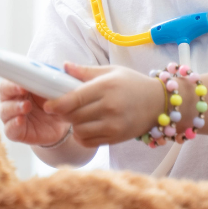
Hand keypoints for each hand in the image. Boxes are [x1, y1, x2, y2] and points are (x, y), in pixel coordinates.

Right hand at [0, 81, 70, 145]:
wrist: (61, 124)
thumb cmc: (55, 102)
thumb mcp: (57, 89)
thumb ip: (55, 79)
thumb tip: (60, 68)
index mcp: (20, 86)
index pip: (11, 77)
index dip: (14, 76)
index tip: (23, 76)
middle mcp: (12, 100)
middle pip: (3, 91)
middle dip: (11, 89)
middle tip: (23, 89)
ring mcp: (11, 116)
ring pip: (4, 110)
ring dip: (14, 107)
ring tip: (26, 106)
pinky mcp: (15, 132)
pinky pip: (9, 128)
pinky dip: (14, 124)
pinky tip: (20, 120)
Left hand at [43, 63, 163, 147]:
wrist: (159, 103)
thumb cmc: (133, 84)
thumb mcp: (111, 71)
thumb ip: (86, 71)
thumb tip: (64, 66)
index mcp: (106, 87)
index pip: (74, 99)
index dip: (57, 104)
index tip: (48, 106)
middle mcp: (110, 107)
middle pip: (74, 116)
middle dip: (63, 114)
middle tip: (61, 109)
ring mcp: (114, 125)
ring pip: (80, 131)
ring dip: (73, 126)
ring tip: (76, 117)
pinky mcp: (116, 138)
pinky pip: (89, 142)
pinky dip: (82, 137)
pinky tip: (85, 127)